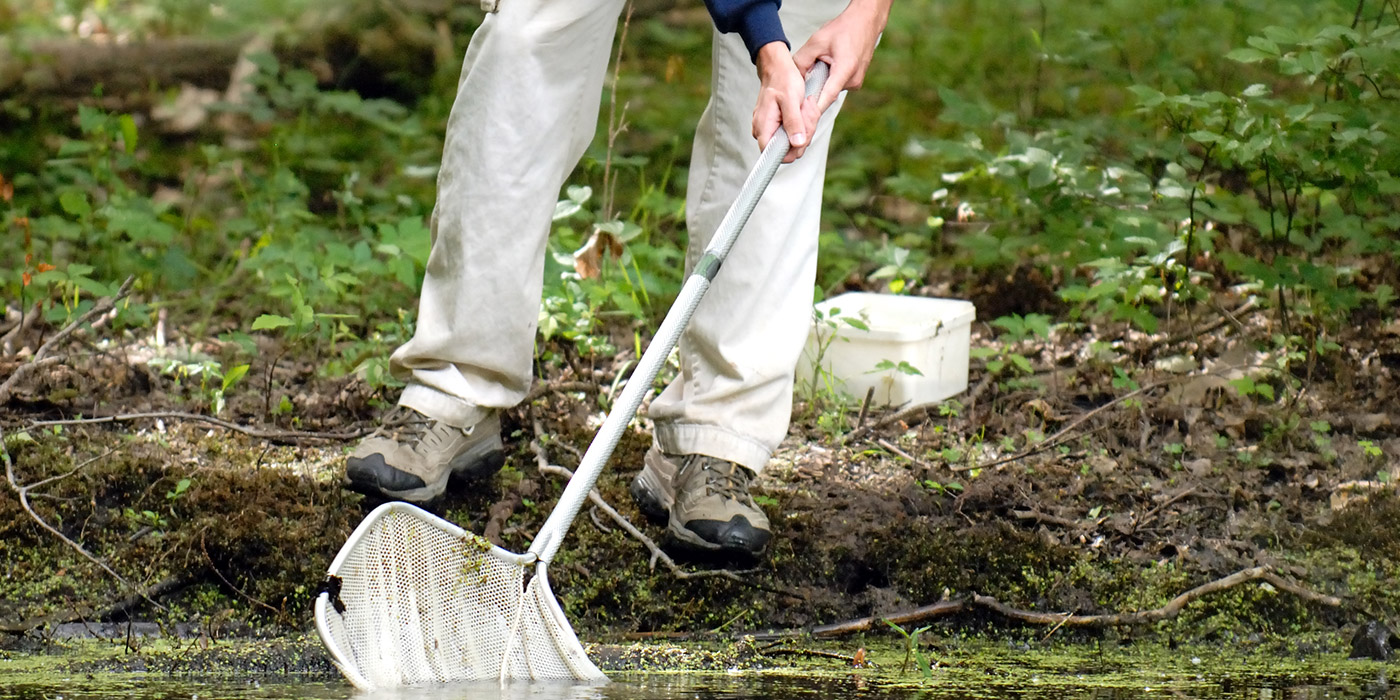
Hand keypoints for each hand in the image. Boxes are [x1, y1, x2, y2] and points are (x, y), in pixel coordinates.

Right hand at [752, 42, 819, 162]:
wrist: (777, 68)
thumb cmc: (783, 80)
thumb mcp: (791, 100)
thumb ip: (793, 123)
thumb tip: (797, 144)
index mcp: (764, 128)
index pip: (776, 156)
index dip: (793, 149)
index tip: (803, 131)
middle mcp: (763, 131)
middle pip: (787, 149)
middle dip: (803, 133)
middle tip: (807, 112)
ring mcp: (769, 129)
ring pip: (792, 141)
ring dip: (804, 126)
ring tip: (805, 107)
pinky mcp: (776, 125)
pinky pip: (792, 132)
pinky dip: (801, 123)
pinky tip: (802, 109)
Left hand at [792, 0, 891, 114]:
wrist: (865, 22)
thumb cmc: (843, 29)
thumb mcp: (816, 41)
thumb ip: (801, 61)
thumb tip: (791, 81)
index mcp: (845, 69)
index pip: (827, 96)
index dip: (813, 110)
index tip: (801, 120)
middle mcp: (853, 80)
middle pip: (826, 95)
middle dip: (812, 94)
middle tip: (798, 92)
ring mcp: (856, 83)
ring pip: (831, 91)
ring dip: (821, 85)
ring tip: (817, 70)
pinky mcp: (855, 82)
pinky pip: (837, 86)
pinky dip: (828, 81)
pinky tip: (826, 68)